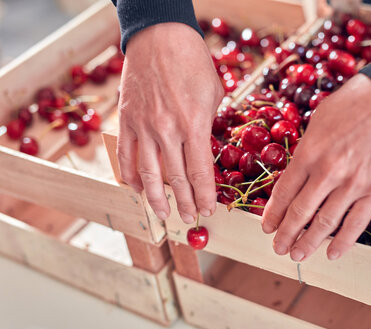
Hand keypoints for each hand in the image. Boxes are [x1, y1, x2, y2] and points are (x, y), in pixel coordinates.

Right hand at [117, 23, 223, 222]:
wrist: (159, 37)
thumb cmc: (192, 62)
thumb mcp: (214, 94)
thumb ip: (207, 126)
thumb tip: (203, 150)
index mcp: (194, 124)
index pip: (199, 172)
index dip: (204, 195)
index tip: (209, 210)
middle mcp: (167, 130)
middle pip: (176, 178)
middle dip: (185, 202)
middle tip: (191, 218)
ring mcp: (143, 126)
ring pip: (148, 173)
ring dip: (157, 198)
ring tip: (164, 214)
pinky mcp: (126, 120)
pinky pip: (125, 154)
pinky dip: (130, 176)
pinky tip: (138, 189)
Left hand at [262, 74, 370, 260]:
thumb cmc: (354, 103)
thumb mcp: (318, 121)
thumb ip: (307, 150)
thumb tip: (297, 173)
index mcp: (308, 153)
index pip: (284, 192)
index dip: (273, 213)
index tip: (267, 226)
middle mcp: (327, 172)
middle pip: (300, 212)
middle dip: (285, 234)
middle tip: (278, 247)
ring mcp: (352, 184)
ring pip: (324, 223)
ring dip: (307, 243)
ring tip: (297, 255)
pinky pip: (356, 224)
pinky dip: (342, 242)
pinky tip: (331, 254)